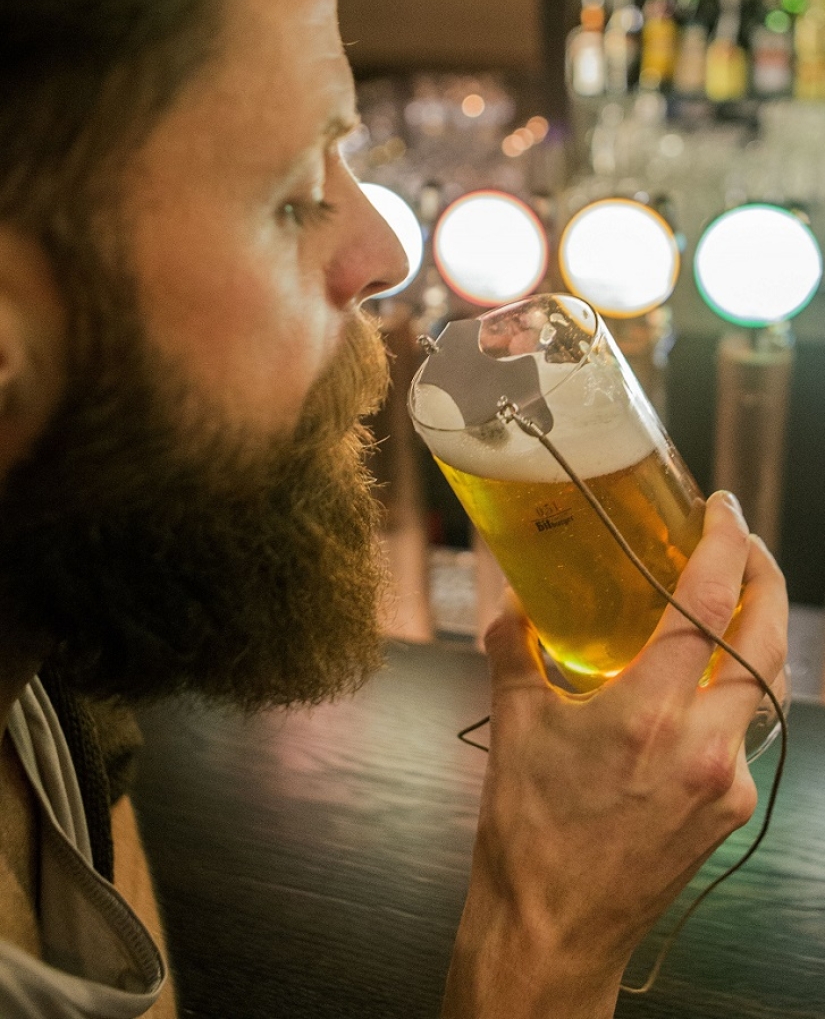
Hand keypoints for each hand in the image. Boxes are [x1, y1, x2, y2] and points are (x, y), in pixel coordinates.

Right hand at [442, 491, 787, 1018]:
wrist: (553, 927)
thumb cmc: (528, 830)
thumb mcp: (514, 728)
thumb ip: (514, 652)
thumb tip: (512, 605)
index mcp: (646, 714)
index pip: (707, 607)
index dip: (724, 546)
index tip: (722, 510)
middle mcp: (703, 745)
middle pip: (767, 640)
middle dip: (767, 579)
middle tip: (745, 543)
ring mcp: (726, 782)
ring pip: (768, 688)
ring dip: (758, 636)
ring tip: (730, 603)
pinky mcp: (730, 811)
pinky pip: (747, 734)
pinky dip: (734, 694)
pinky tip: (701, 689)